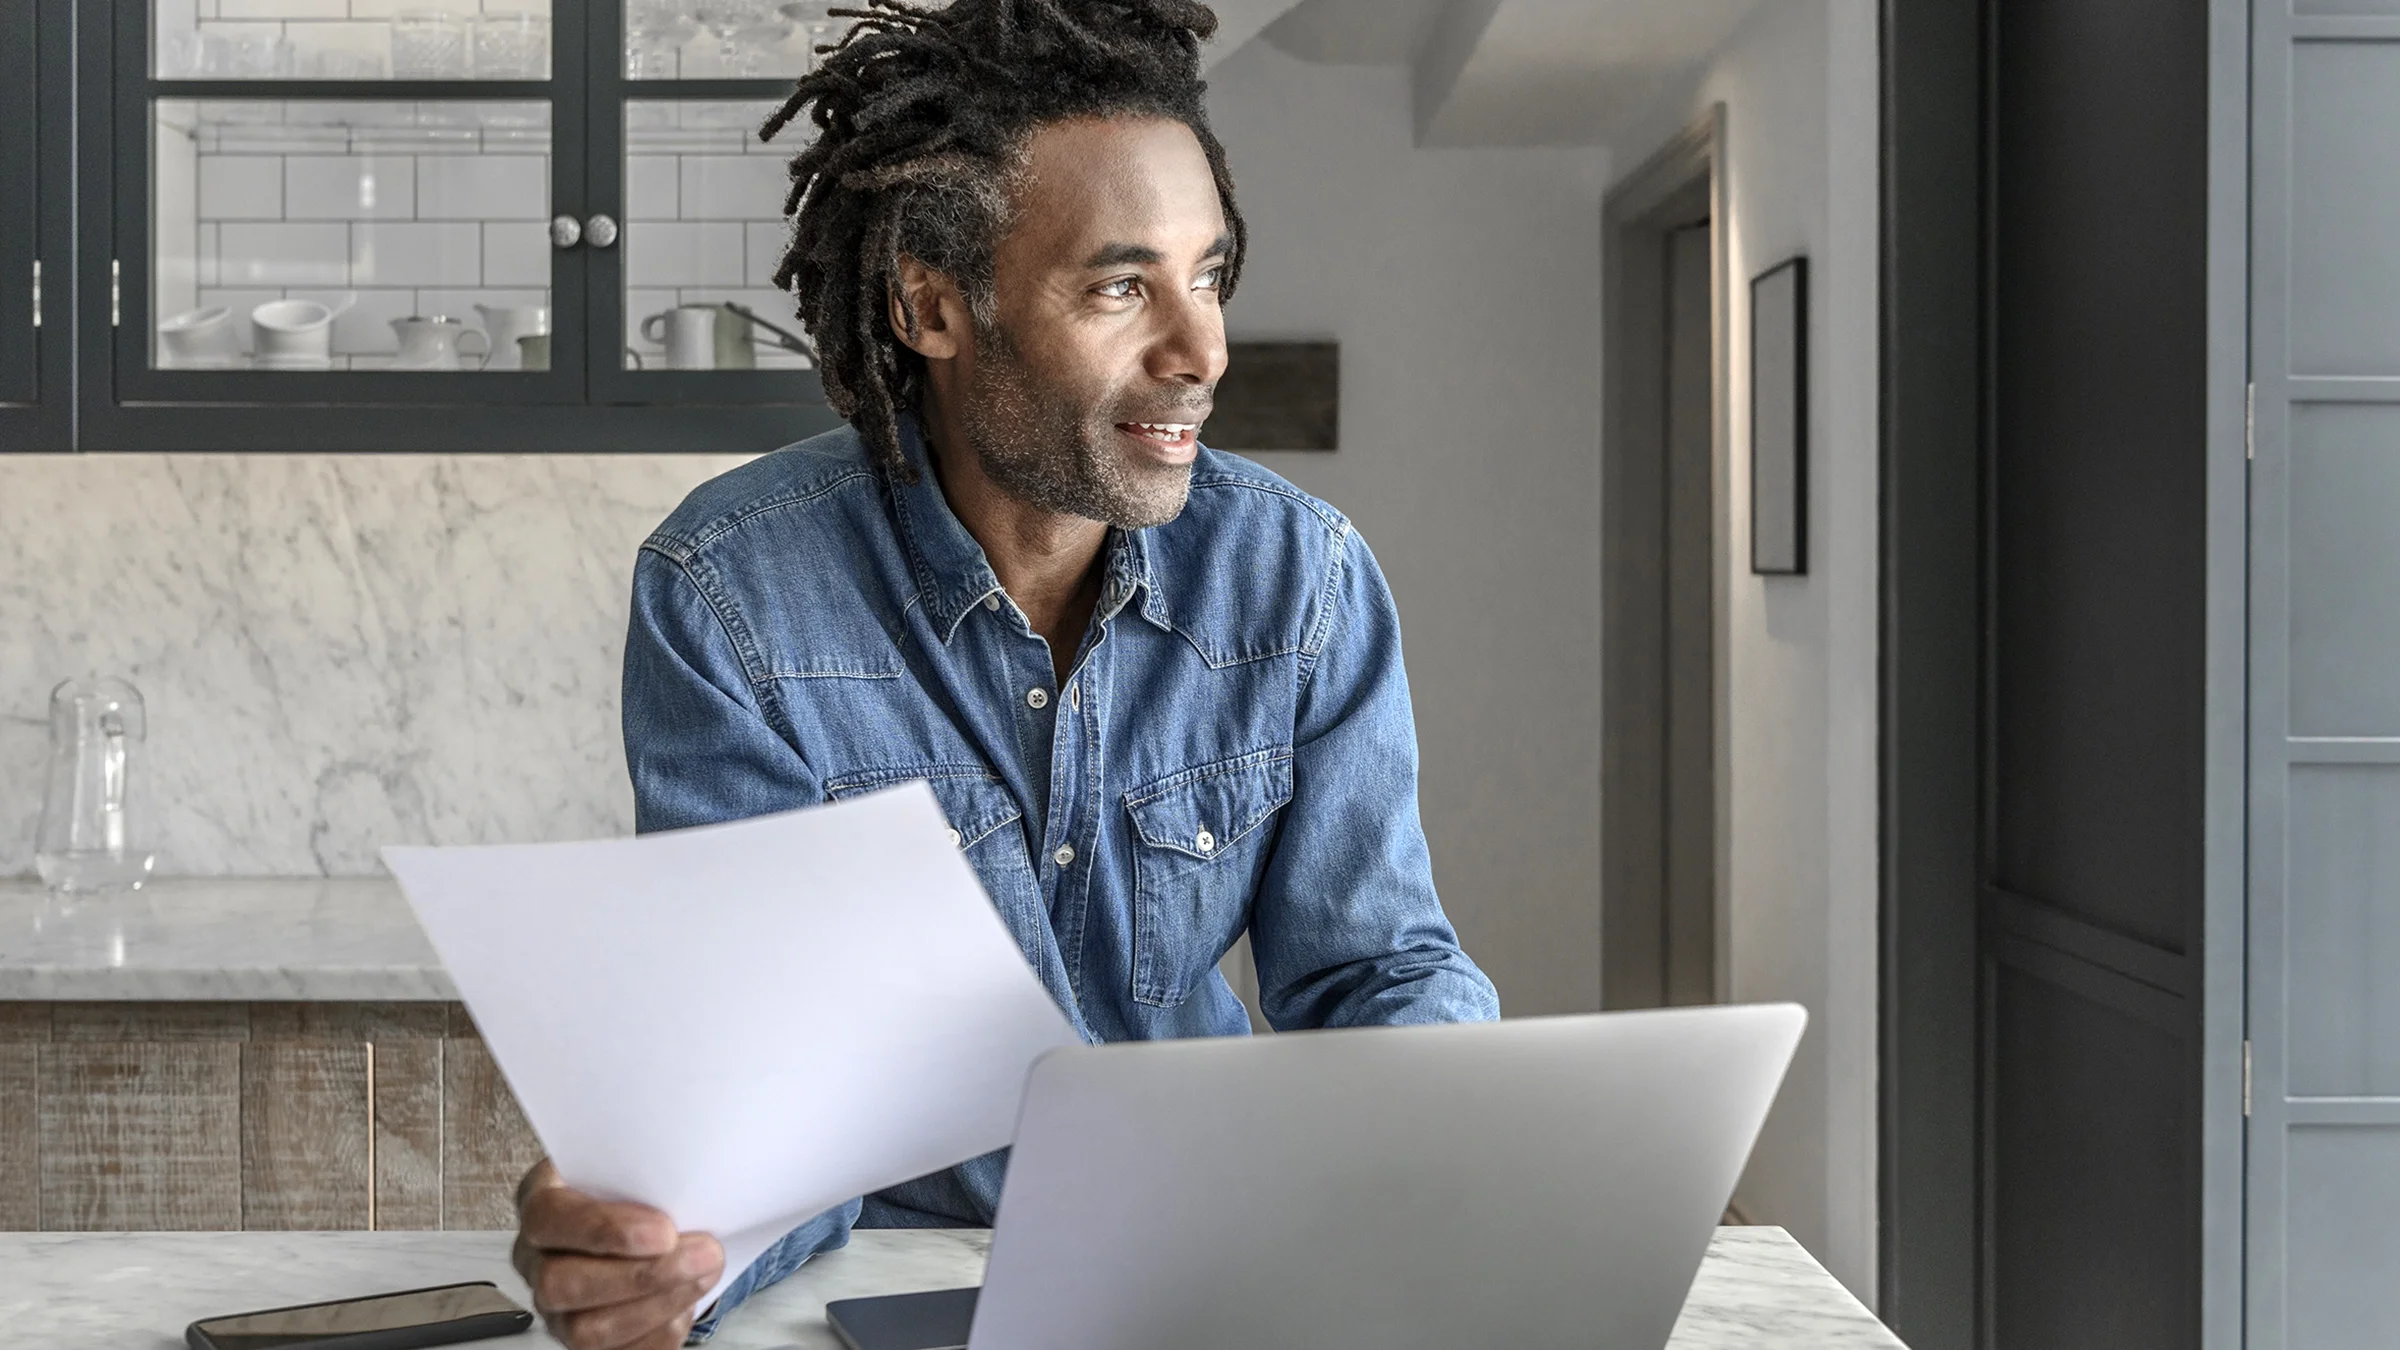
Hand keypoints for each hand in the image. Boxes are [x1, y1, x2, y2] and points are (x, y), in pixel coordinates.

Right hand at [511, 1159, 725, 1349]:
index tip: (665, 1231)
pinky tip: (686, 1305)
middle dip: (641, 1276)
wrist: (649, 1216)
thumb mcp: (638, 1161)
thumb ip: (651, 1167)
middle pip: (560, 1283)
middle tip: (703, 1254)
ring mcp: (554, 1308)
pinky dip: (657, 1333)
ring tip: (705, 1275)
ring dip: (657, 1305)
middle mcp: (536, 1259)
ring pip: (585, 1330)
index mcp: (541, 1203)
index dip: (603, 1230)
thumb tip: (691, 1181)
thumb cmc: (638, 1187)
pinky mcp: (581, 1341)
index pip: (548, 1218)